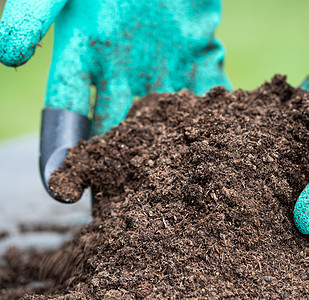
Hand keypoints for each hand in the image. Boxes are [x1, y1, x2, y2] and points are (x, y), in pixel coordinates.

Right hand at [0, 0, 229, 201]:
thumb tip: (7, 56)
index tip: (62, 189)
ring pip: (166, 120)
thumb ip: (31, 16)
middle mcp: (122, 73)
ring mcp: (162, 67)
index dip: (63, 151)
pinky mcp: (197, 55)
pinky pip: (207, 89)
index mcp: (83, 59)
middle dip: (122, 168)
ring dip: (170, 152)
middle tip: (124, 208)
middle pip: (119, 131)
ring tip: (175, 187)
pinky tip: (220, 140)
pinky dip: (215, 114)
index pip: (68, 115)